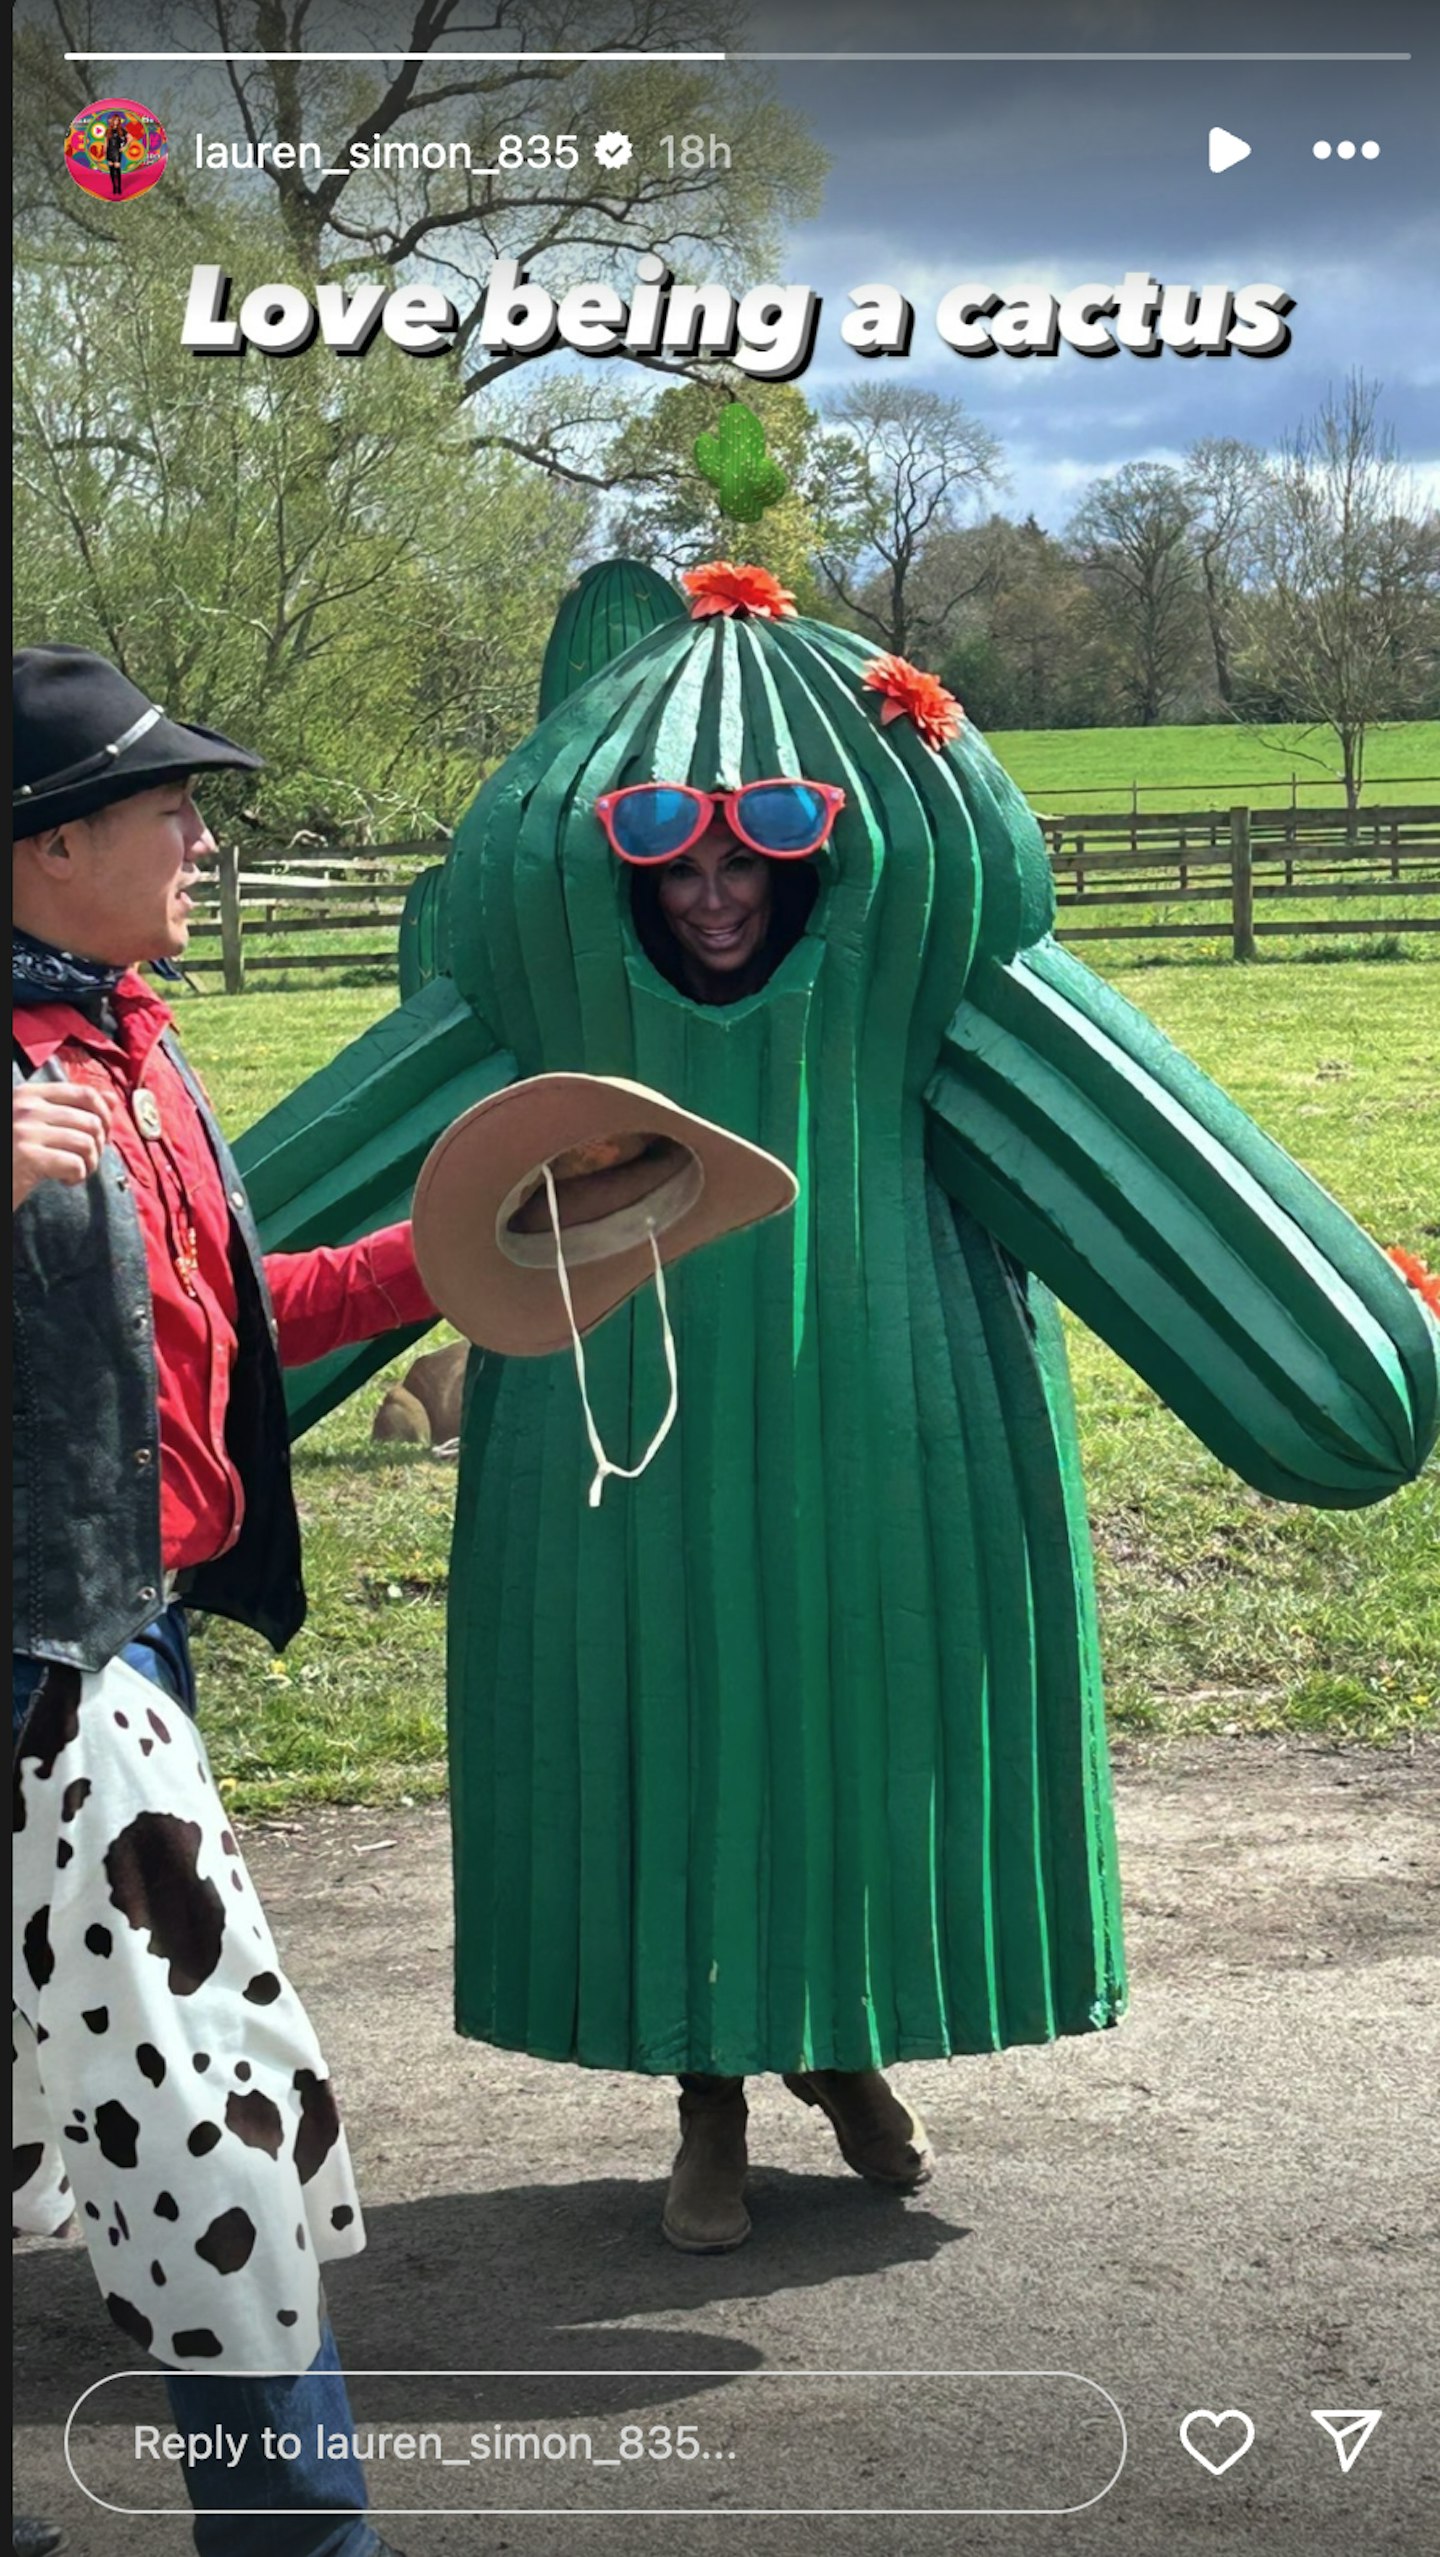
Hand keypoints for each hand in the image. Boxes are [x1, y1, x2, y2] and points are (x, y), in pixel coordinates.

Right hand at [13, 1079, 113, 1209]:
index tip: (101, 1135)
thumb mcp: (39, 1124)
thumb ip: (73, 1109)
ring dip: (90, 1164)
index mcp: (29, 1094)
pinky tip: (64, 1181)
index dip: (104, 1116)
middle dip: (99, 1146)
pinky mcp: (28, 1157)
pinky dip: (77, 1177)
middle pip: (92, 1121)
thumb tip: (113, 1099)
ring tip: (75, 1172)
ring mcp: (26, 1130)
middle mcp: (27, 1107)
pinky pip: (75, 1164)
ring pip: (87, 1143)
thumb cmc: (14, 1153)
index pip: (85, 1093)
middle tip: (85, 1161)